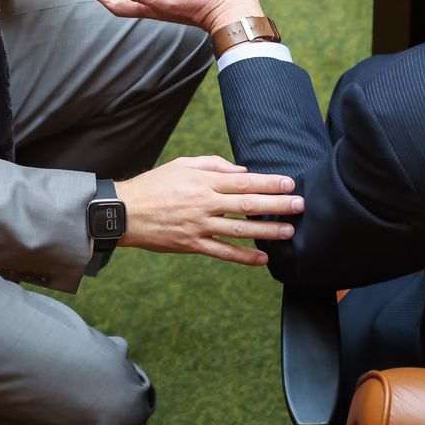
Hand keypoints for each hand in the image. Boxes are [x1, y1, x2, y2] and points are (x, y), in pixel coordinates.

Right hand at [115, 156, 302, 265]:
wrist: (124, 212)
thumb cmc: (154, 184)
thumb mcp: (182, 165)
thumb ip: (213, 165)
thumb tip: (242, 170)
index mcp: (203, 182)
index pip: (243, 182)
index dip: (268, 183)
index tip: (289, 183)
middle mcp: (204, 204)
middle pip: (247, 205)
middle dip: (276, 205)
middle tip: (300, 205)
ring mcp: (198, 226)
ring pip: (239, 230)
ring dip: (266, 231)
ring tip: (289, 231)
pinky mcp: (191, 244)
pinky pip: (222, 252)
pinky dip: (243, 257)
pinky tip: (262, 259)